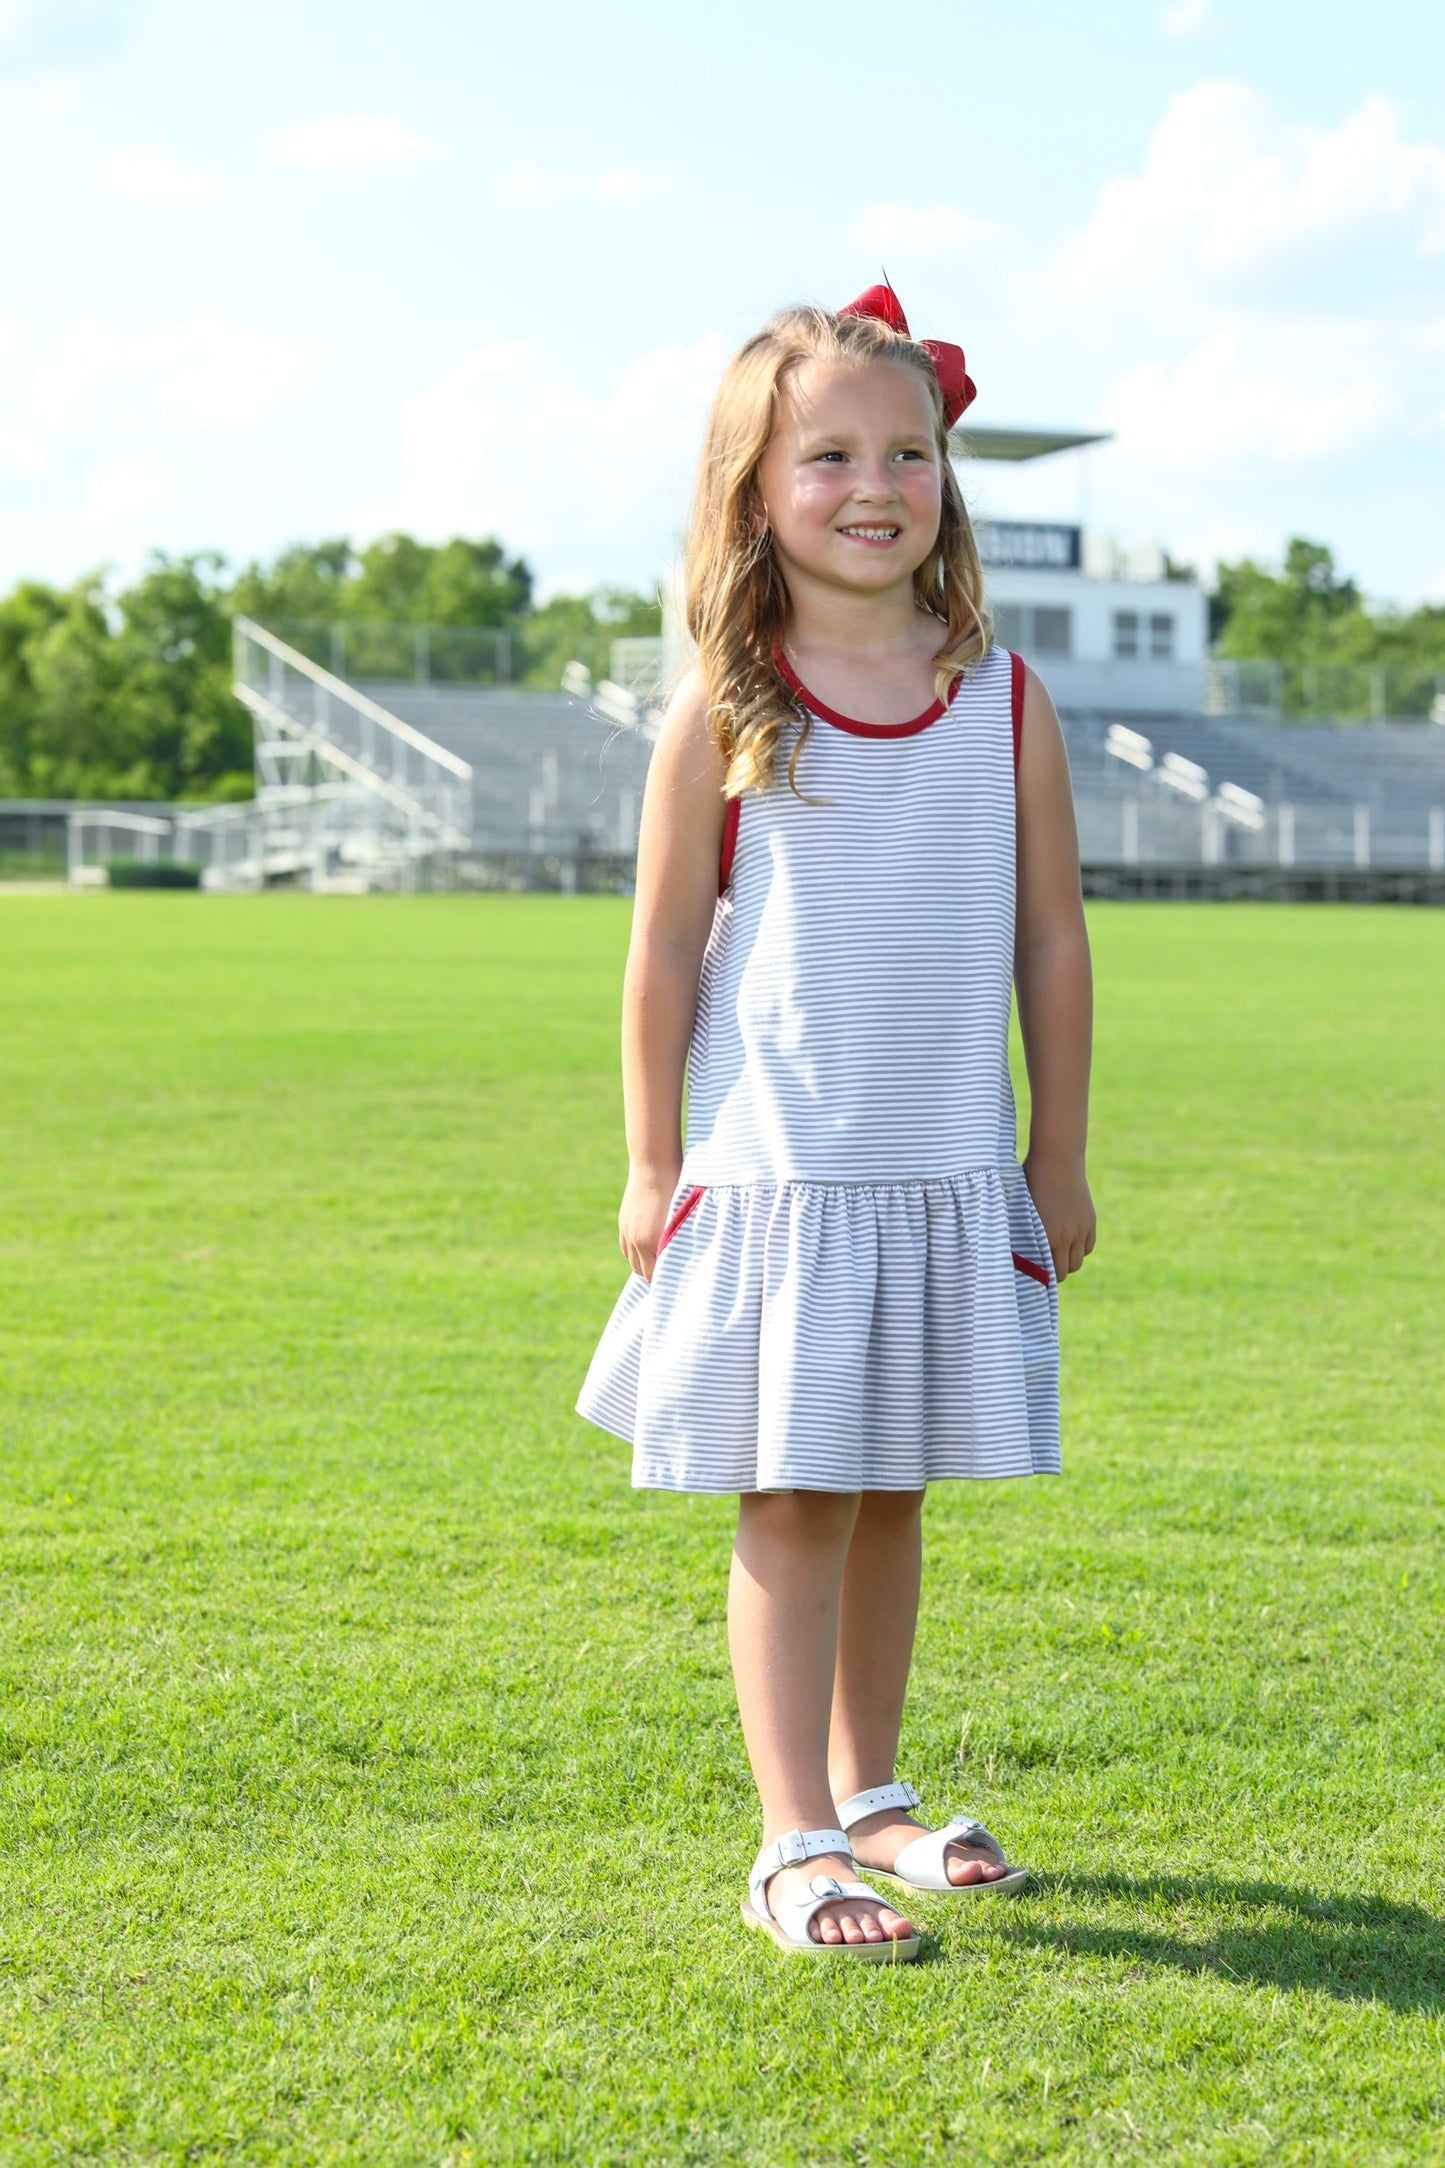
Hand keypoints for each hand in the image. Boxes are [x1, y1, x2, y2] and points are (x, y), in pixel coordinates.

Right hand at [618, 1163, 681, 1282]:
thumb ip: (678, 1243)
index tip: (679, 1284)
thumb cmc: (676, 1191)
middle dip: (655, 1276)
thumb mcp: (681, 1220)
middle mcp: (635, 1240)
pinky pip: (626, 1248)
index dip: (666, 1283)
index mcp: (650, 1242)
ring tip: (661, 1264)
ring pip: (633, 1260)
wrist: (654, 1165)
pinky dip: (636, 1253)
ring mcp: (627, 1230)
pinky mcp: (624, 1222)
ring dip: (645, 1265)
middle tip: (673, 1277)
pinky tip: (649, 1249)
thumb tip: (683, 1262)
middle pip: (642, 1272)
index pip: (655, 1276)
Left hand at [1023, 1150, 1095, 1282]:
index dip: (1042, 1276)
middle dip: (1056, 1271)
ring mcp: (1081, 1229)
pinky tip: (1068, 1241)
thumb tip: (1013, 1249)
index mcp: (1048, 1236)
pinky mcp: (1090, 1220)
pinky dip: (1080, 1248)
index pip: (1050, 1273)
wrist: (1058, 1159)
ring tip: (1056, 1253)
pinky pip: (1089, 1246)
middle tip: (1044, 1265)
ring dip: (1069, 1260)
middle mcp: (1067, 1237)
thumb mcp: (1021, 1208)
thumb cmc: (1031, 1180)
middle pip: (1067, 1270)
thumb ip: (1021, 1231)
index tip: (1034, 1273)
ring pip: (1079, 1260)